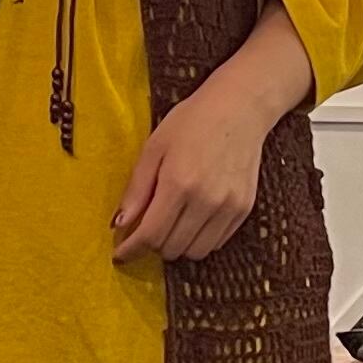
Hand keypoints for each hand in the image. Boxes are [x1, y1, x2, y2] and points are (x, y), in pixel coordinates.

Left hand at [112, 74, 269, 265]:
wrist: (240, 108)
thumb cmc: (193, 122)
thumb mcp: (154, 148)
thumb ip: (136, 189)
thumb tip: (119, 224)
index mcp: (178, 183)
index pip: (150, 235)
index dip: (131, 249)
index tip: (120, 254)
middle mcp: (206, 200)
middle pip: (171, 248)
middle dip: (152, 244)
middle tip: (147, 228)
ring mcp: (228, 207)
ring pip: (194, 252)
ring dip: (177, 245)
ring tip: (171, 223)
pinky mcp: (244, 209)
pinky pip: (216, 243)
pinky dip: (199, 239)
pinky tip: (193, 219)